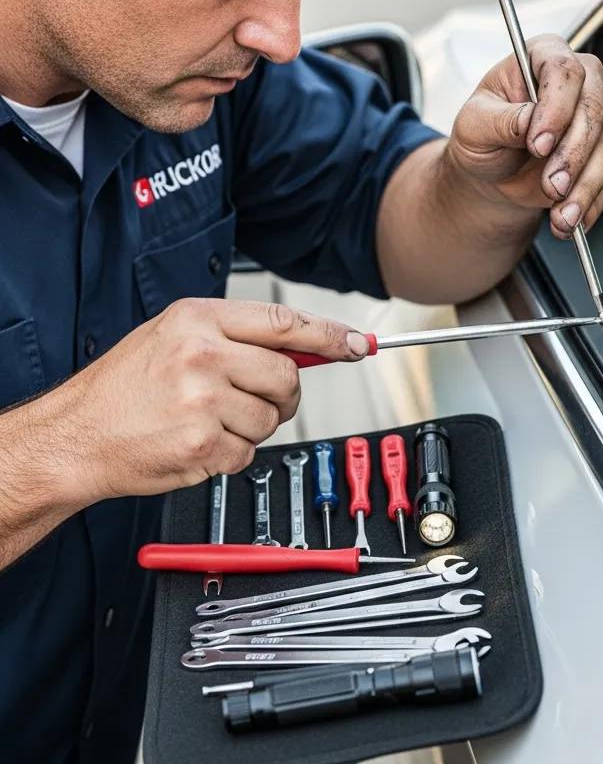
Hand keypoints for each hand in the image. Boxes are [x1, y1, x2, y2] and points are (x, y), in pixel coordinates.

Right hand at [48, 299, 368, 502]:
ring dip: (253, 426)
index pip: (285, 321)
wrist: (75, 435)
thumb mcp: (175, 336)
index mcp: (198, 318)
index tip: (357, 344)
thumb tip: (308, 347)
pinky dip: (232, 454)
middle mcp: (202, 354)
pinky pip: (249, 451)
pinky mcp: (201, 444)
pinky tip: (199, 442)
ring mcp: (202, 400)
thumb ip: (239, 336)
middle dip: (285, 394)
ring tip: (211, 420)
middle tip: (258, 399)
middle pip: (287, 375)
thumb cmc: (125, 386)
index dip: (329, 335)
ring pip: (272, 418)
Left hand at [447, 34, 602, 237]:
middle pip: (594, 108)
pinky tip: (575, 216)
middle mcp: (580, 78)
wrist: (496, 173)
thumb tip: (528, 120)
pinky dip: (597, 199)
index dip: (555, 108)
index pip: (563, 71)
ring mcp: (602, 110)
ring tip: (562, 214)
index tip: (538, 145)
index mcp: (541, 56)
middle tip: (551, 187)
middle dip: (573, 156)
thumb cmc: (483, 139)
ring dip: (587, 185)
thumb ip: (499, 120)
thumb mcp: (473, 127)